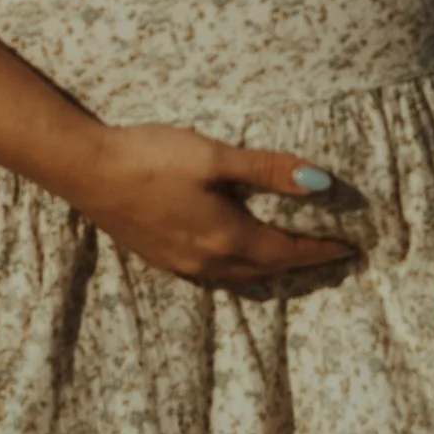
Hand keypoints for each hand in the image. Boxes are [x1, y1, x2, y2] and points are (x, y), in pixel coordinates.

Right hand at [62, 124, 352, 285]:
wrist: (86, 170)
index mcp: (227, 237)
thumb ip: (267, 170)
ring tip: (287, 257)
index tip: (348, 248)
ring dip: (267, 269)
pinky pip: (212, 274)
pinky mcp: (158, 256)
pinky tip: (234, 256)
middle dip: (299, 263)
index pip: (286, 251)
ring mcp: (179, 263)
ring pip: (237, 276)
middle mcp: (206, 260)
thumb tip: (320, 182)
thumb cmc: (152, 157)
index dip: (319, 250)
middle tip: (326, 254)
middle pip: (265, 270)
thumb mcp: (214, 157)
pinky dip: (237, 268)